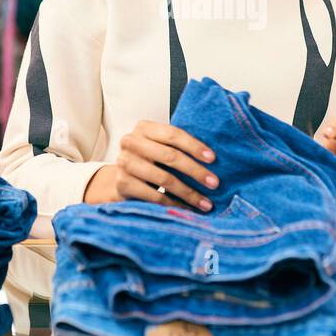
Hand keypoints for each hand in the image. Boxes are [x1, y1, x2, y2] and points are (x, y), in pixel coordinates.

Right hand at [84, 120, 217, 209]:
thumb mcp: (159, 147)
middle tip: (214, 183)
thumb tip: (212, 159)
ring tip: (205, 202)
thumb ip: (178, 147)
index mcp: (144, 128)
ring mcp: (124, 162)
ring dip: (188, 193)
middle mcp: (131, 142)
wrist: (121, 178)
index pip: (173, 134)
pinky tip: (186, 208)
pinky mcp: (122, 183)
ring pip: (164, 178)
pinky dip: (174, 203)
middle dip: (196, 171)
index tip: (212, 158)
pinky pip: (154, 196)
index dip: (194, 146)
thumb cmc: (147, 160)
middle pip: (170, 156)